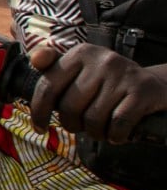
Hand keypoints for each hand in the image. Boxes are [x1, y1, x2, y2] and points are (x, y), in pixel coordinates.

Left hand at [27, 44, 166, 142]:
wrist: (155, 86)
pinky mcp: (142, 91)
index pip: (48, 85)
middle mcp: (101, 60)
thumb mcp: (81, 70)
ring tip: (101, 130)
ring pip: (93, 119)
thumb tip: (35, 60)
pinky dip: (116, 136)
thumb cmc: (108, 83)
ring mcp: (123, 74)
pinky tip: (117, 134)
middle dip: (72, 124)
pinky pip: (118, 124)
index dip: (38, 110)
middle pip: (69, 107)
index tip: (39, 127)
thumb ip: (53, 67)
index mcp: (80, 53)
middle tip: (81, 126)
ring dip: (95, 133)